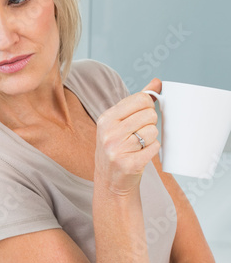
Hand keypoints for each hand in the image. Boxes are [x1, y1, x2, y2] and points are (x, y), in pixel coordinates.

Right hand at [94, 79, 161, 194]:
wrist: (110, 180)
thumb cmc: (117, 148)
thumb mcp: (120, 122)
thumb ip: (138, 101)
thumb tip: (156, 82)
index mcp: (106, 118)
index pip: (141, 99)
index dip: (147, 107)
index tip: (140, 117)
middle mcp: (109, 133)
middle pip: (149, 114)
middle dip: (150, 124)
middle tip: (138, 134)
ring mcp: (117, 149)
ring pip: (153, 131)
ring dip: (150, 139)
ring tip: (137, 146)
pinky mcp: (129, 163)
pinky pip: (154, 147)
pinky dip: (152, 150)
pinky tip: (140, 155)